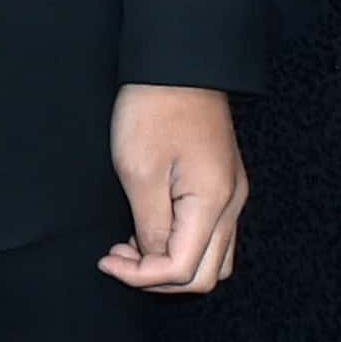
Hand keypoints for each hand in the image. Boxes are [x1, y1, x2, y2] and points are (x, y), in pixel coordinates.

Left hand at [102, 83, 246, 291]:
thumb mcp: (140, 171)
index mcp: (214, 203)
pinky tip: (150, 227)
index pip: (183, 269)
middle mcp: (232, 205)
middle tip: (118, 258)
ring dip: (172, 264)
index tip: (108, 259)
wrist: (177, 63)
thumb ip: (151, 226)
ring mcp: (231, 194)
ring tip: (133, 245)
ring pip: (212, 258)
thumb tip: (155, 261)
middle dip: (158, 277)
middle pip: (205, 275)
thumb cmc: (154, 110)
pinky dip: (181, 243)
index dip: (142, 276)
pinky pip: (210, 234)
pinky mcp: (222, 183)